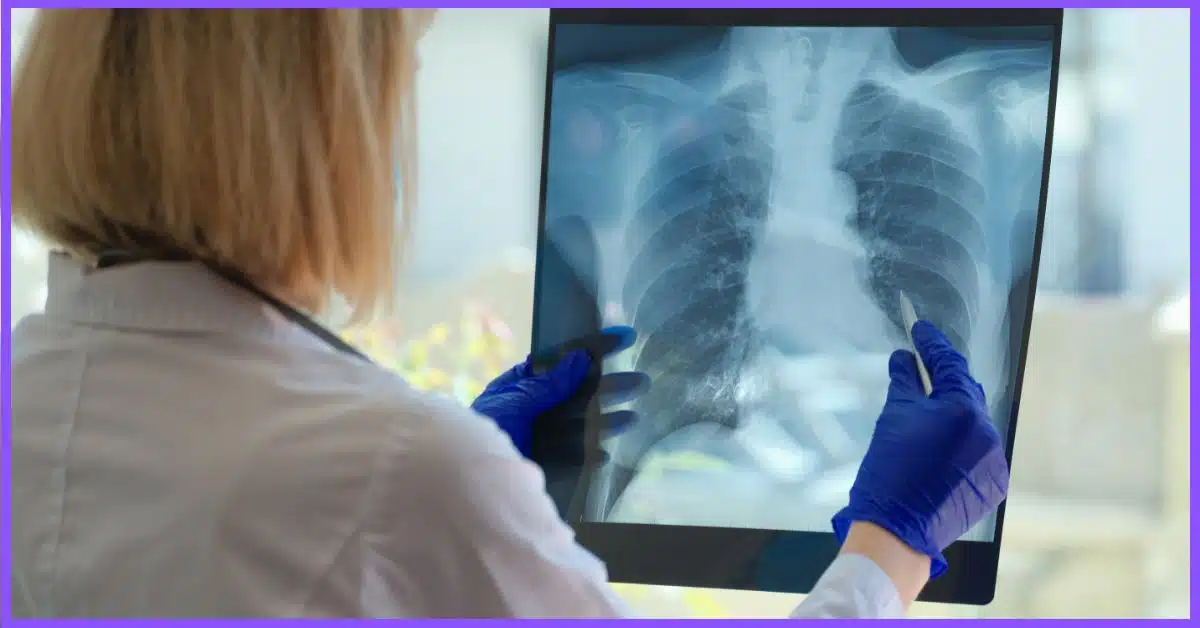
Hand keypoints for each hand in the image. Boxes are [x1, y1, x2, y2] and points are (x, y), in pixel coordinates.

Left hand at [471, 325, 645, 466]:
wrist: (457, 484)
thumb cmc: (477, 434)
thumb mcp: (513, 403)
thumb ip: (546, 385)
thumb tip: (578, 359)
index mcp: (521, 384)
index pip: (563, 359)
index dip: (594, 347)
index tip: (624, 336)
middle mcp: (532, 408)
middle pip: (578, 392)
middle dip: (609, 386)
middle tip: (642, 381)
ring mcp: (537, 436)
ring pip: (579, 424)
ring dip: (606, 420)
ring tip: (633, 418)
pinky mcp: (540, 464)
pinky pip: (571, 456)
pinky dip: (588, 454)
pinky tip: (606, 454)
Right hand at [831, 320, 1008, 578]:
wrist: (898, 531)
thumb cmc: (889, 472)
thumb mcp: (893, 418)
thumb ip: (904, 382)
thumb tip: (905, 358)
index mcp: (963, 410)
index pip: (950, 365)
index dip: (933, 345)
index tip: (921, 330)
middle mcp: (987, 432)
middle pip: (966, 392)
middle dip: (945, 377)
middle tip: (924, 361)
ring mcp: (993, 460)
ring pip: (974, 423)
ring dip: (953, 412)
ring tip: (929, 406)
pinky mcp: (992, 484)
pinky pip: (979, 451)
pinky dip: (960, 442)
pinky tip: (939, 444)